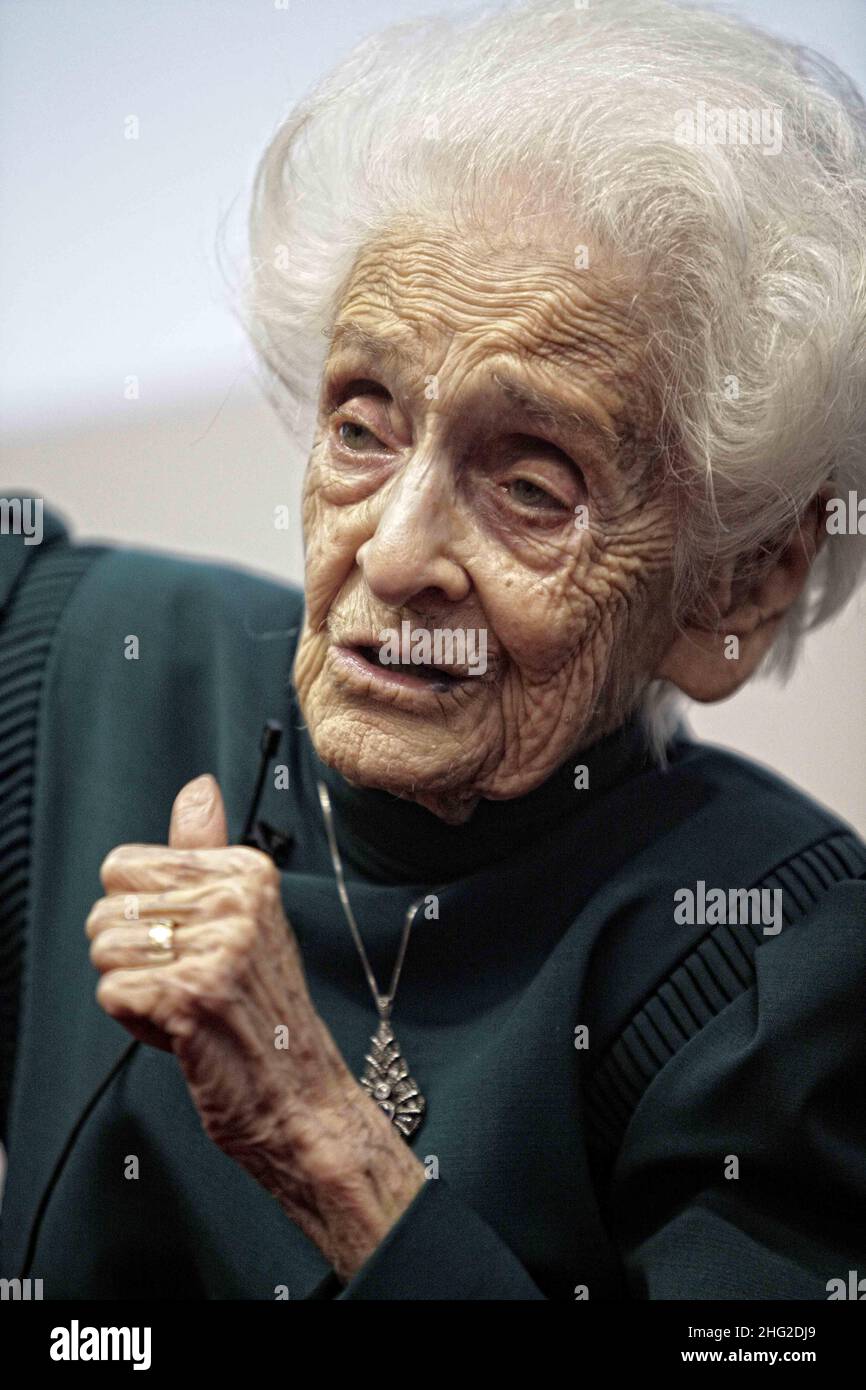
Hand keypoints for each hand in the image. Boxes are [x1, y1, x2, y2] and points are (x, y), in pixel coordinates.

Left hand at [86, 773, 424, 1280]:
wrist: (301, 1095)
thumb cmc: (264, 1010)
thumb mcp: (245, 915)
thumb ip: (206, 851)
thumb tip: (197, 790)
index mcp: (247, 871)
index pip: (123, 864)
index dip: (140, 913)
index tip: (187, 942)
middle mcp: (236, 901)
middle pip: (106, 910)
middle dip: (131, 956)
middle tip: (188, 981)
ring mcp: (217, 947)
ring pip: (102, 952)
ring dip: (132, 991)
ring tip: (186, 1005)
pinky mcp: (192, 995)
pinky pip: (111, 993)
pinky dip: (135, 1023)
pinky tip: (181, 1030)